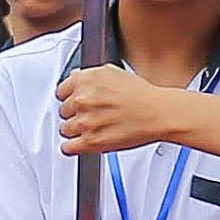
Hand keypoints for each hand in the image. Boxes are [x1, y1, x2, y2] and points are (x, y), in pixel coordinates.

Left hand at [52, 63, 194, 157]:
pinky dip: (74, 147)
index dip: (70, 98)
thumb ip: (89, 75)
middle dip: (75, 114)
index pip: (60, 91)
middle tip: (92, 116)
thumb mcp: (113, 72)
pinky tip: (84, 143)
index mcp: (85, 80)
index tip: (77, 103)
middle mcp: (82, 99)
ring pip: (64, 130)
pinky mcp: (90, 142)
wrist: (158, 113)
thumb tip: (76, 77)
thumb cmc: (141, 95)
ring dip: (76, 131)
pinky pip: (67, 148)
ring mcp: (85, 121)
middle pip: (63, 111)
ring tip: (94, 128)